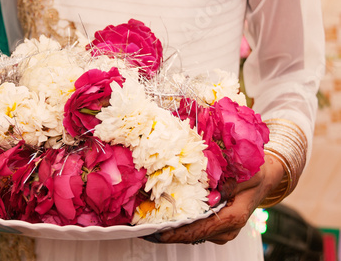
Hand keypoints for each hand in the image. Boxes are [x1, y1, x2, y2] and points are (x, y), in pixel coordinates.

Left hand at [141, 154, 283, 243]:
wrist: (265, 177)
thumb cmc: (256, 173)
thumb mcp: (248, 173)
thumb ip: (232, 183)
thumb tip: (214, 191)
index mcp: (233, 217)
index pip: (201, 230)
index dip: (178, 232)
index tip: (157, 231)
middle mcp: (226, 228)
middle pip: (191, 234)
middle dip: (167, 231)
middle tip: (143, 225)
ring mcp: (220, 229)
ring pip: (191, 232)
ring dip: (170, 227)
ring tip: (146, 220)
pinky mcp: (214, 224)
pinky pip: (194, 226)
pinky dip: (178, 222)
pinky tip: (161, 214)